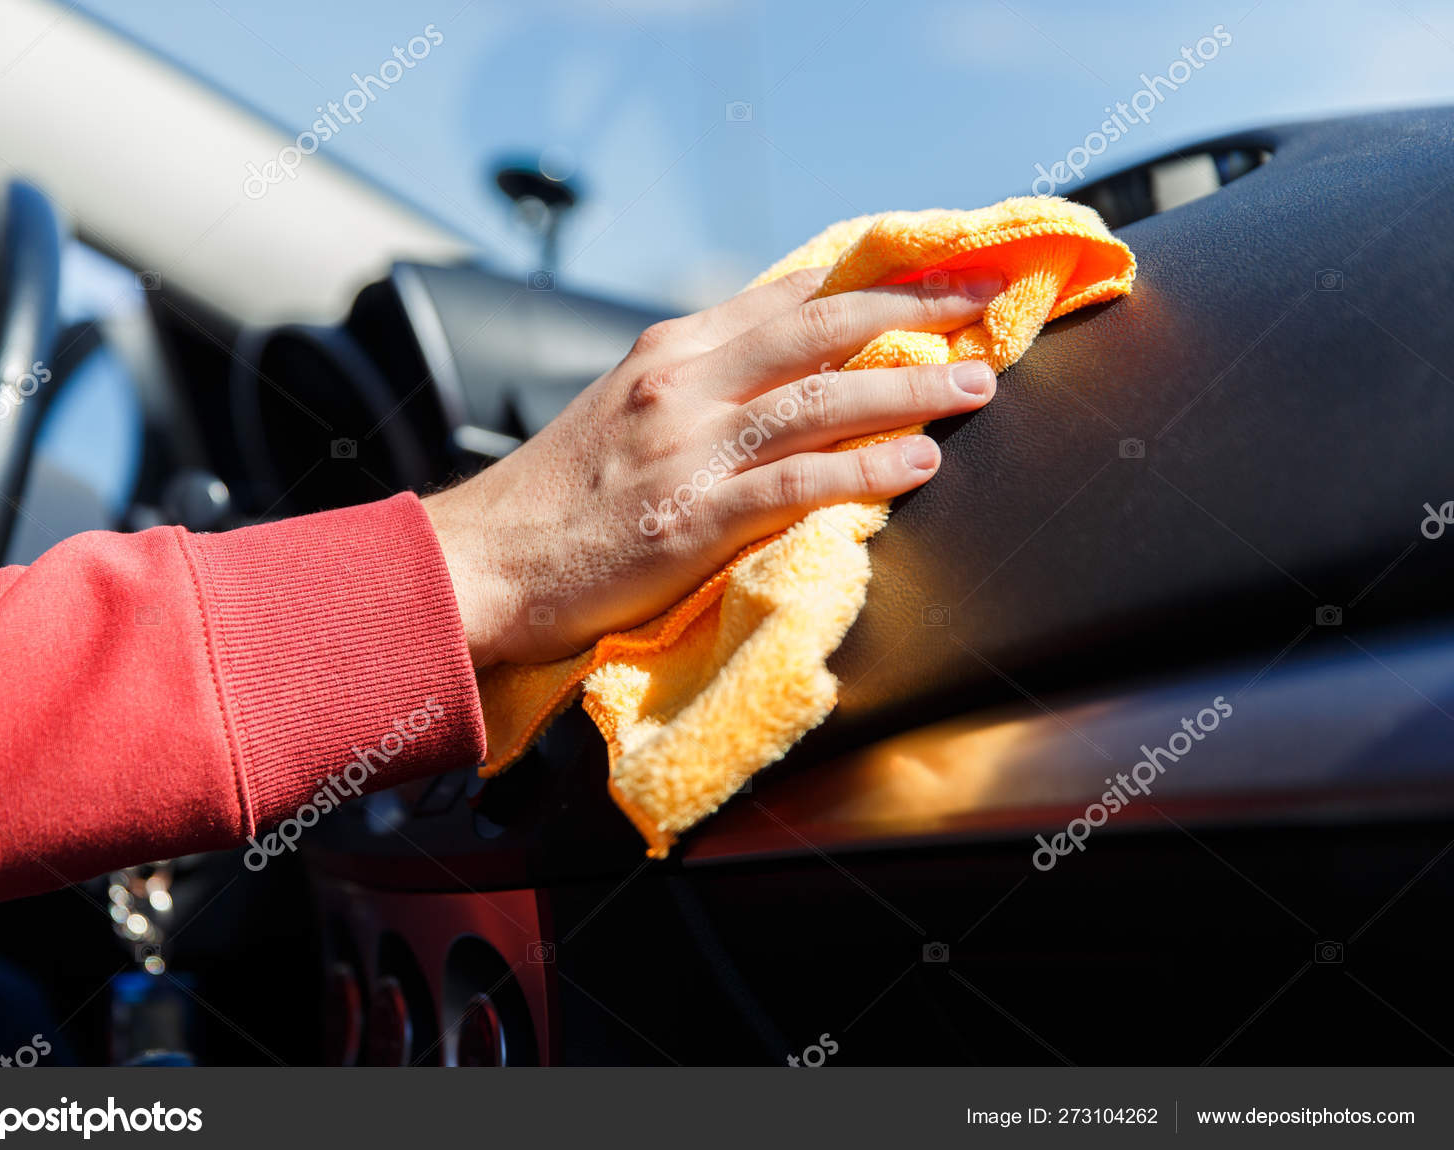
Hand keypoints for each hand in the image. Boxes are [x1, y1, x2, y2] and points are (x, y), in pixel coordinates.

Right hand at [422, 266, 1002, 664]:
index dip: (875, 277)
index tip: (940, 268)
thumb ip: (700, 385)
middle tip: (989, 299)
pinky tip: (920, 461)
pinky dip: (866, 468)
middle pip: (822, 327)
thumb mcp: (624, 411)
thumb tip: (782, 374)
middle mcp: (682, 383)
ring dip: (911, 385)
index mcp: (669, 351)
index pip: (790, 294)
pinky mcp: (689, 519)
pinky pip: (797, 484)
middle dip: (916, 307)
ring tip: (979, 383)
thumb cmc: (556, 499)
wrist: (480, 562)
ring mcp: (687, 448)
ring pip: (822, 397)